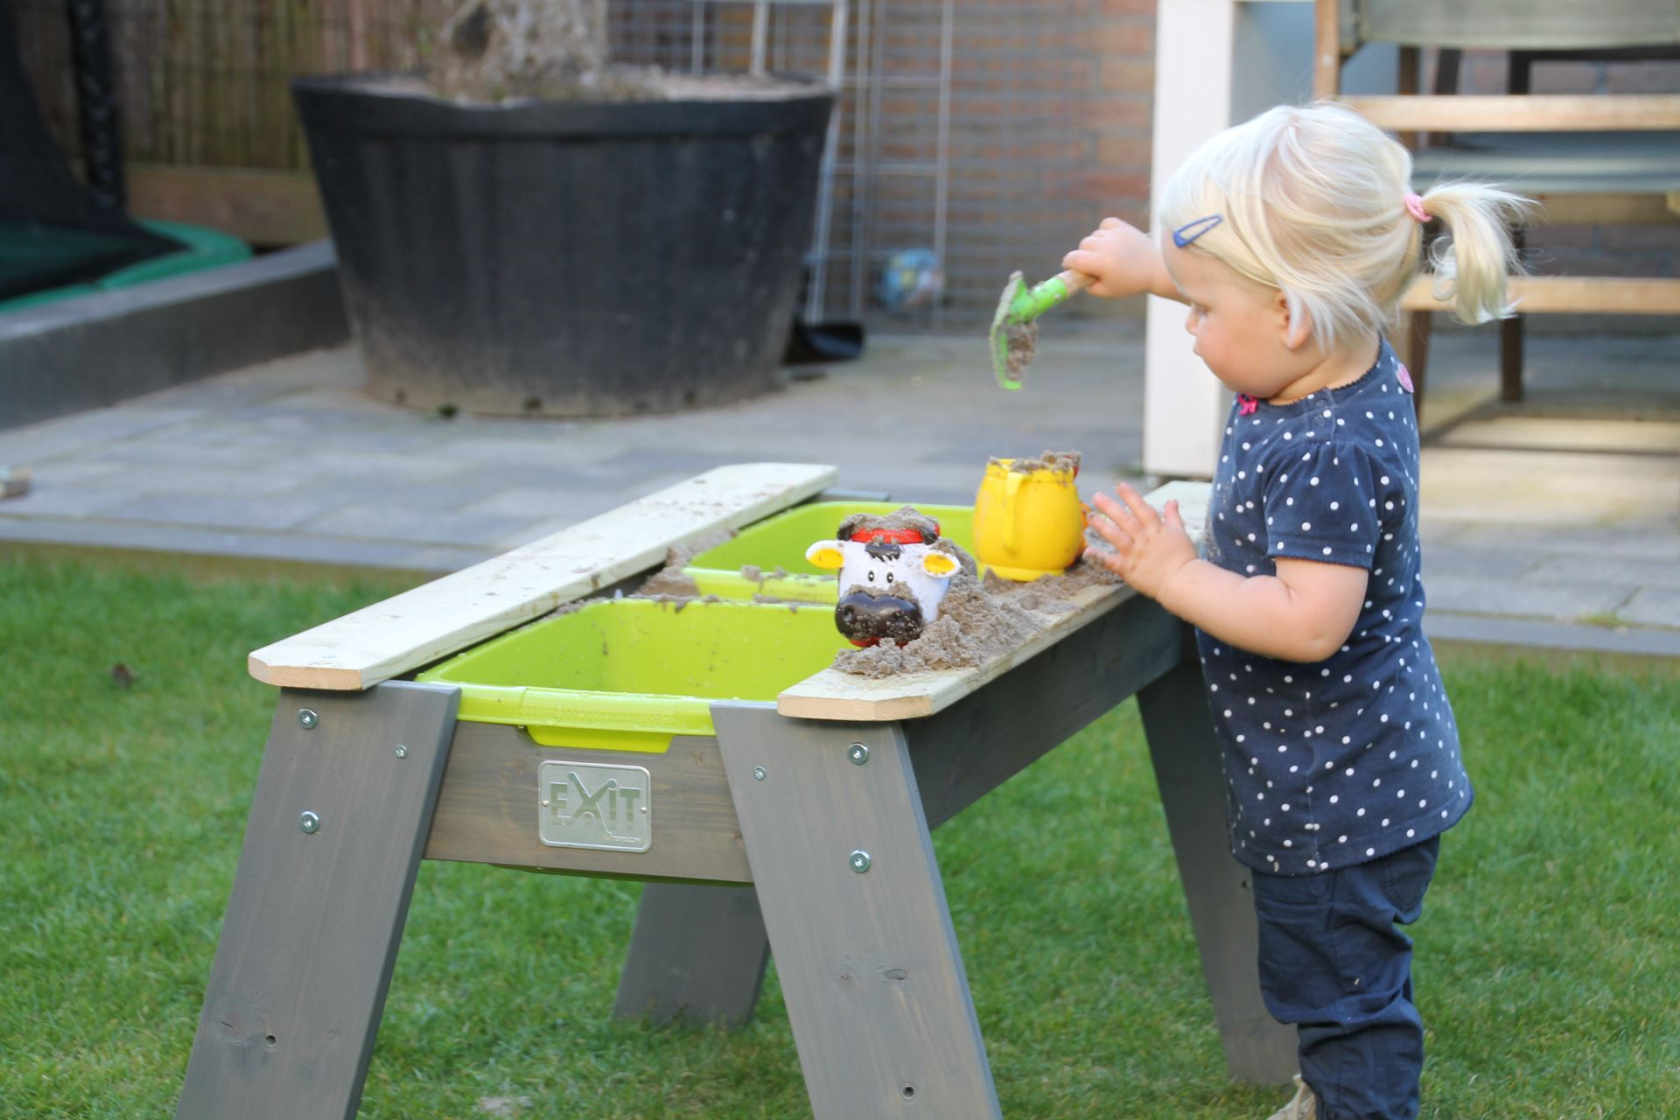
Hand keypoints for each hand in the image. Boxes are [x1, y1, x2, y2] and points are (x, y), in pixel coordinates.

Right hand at [1062, 218, 1161, 298]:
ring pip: (1094, 235)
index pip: (1073, 258)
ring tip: (1108, 254)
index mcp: (1100, 263)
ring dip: (1096, 244)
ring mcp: (1114, 234)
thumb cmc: (1131, 283)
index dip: (1069, 264)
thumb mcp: (1107, 292)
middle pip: (1082, 245)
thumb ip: (1089, 286)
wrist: (1156, 269)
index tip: (1071, 268)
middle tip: (1094, 264)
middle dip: (1084, 255)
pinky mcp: (1123, 227)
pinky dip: (1105, 232)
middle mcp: (1105, 246)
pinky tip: (1111, 240)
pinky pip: (1105, 225)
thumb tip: (1078, 275)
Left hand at [1085, 483, 1197, 599]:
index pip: (1142, 509)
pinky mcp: (1128, 569)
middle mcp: (1144, 539)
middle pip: (1126, 520)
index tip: (1119, 485)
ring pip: (1117, 537)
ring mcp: (1135, 554)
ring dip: (1103, 526)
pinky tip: (1087, 551)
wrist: (1182, 582)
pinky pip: (1111, 562)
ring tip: (1091, 516)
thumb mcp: (1180, 533)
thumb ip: (1173, 516)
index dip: (1130, 496)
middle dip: (1110, 507)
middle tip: (1096, 496)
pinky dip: (1099, 557)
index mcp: (1156, 530)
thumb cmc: (1184, 558)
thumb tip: (1172, 500)